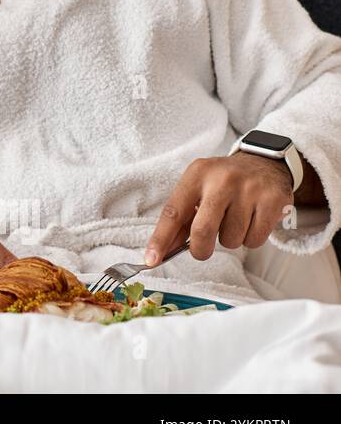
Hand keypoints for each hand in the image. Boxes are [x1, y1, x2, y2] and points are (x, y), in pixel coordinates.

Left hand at [145, 152, 292, 264]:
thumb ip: (182, 218)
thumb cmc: (223, 182)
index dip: (161, 239)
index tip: (151, 260)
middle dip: (199, 250)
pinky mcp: (273, 201)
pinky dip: (250, 239)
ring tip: (234, 220)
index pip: (173, 212)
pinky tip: (252, 220)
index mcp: (197, 175)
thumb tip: (162, 251)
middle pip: (202, 230)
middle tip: (201, 250)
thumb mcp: (198, 188)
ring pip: (231, 239)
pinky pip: (254, 240)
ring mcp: (249, 189)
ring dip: (230, 239)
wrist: (264, 163)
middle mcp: (222, 179)